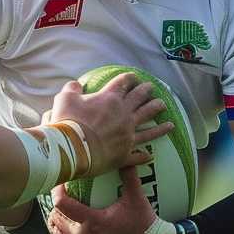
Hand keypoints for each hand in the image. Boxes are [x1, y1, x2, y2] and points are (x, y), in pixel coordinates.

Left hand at [45, 168, 157, 233]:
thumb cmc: (143, 223)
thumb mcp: (136, 198)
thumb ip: (129, 176)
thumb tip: (126, 157)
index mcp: (94, 221)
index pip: (63, 205)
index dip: (56, 191)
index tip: (60, 182)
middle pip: (57, 220)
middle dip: (54, 206)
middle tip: (59, 194)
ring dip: (55, 223)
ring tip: (56, 211)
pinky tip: (64, 230)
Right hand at [49, 74, 171, 175]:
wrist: (72, 150)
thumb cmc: (68, 122)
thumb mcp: (65, 98)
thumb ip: (72, 89)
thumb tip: (76, 85)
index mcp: (110, 99)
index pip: (123, 83)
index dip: (130, 78)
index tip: (134, 77)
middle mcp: (124, 115)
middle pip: (141, 100)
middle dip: (148, 92)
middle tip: (153, 89)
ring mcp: (127, 135)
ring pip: (149, 126)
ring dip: (159, 121)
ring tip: (168, 116)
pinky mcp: (125, 154)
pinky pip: (139, 156)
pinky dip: (144, 156)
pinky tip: (150, 156)